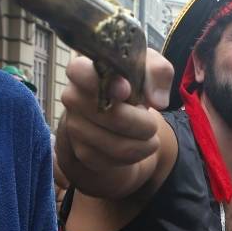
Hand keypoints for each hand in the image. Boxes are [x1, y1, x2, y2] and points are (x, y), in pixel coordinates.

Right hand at [59, 51, 174, 172]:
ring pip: (117, 145)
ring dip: (144, 143)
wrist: (121, 113)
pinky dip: (136, 155)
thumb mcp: (149, 69)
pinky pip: (116, 160)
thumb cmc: (132, 84)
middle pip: (111, 116)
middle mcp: (73, 98)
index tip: (127, 90)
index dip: (104, 82)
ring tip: (149, 135)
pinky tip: (138, 144)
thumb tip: (157, 100)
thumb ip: (158, 73)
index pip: (78, 71)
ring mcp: (75, 127)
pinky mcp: (83, 152)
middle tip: (152, 122)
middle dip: (143, 123)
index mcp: (83, 71)